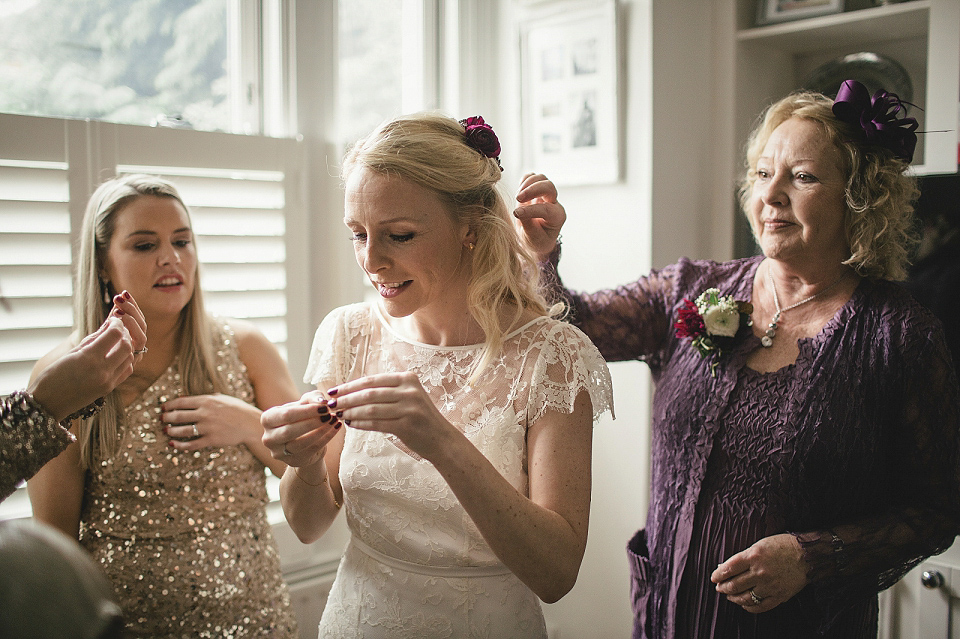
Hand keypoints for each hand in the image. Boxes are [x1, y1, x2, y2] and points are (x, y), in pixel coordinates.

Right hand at [30, 295, 145, 421]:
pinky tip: (115, 355)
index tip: (113, 319)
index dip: (116, 324)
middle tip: (117, 329)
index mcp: (89, 359)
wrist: (47, 404)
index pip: (115, 334)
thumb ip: (92, 339)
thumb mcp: (71, 353)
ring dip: (126, 347)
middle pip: (126, 346)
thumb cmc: (52, 376)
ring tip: (116, 341)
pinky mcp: (109, 389)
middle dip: (124, 334)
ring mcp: (108, 382)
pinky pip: (126, 371)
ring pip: (129, 358)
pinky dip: (125, 360)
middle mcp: (102, 371)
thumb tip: (108, 325)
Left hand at [162, 393, 262, 451]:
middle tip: (162, 420)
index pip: (181, 402)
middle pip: (178, 416)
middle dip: (166, 418)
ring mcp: (208, 427)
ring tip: (166, 431)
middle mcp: (205, 413)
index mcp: (207, 401)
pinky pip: (191, 444)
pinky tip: (174, 444)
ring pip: (182, 430)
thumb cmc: (237, 409)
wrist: (251, 423)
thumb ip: (203, 398)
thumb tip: (183, 398)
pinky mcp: (211, 440)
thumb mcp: (221, 398)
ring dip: (171, 431)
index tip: (163, 408)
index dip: (169, 405)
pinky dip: (180, 445)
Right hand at [261, 392, 341, 465]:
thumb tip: (321, 402)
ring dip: (321, 431)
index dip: (306, 411)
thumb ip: (312, 398)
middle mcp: (269, 438)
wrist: (302, 438)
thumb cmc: (301, 416)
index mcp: (268, 419)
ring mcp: (279, 452)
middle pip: (290, 430)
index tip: (324, 406)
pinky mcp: (294, 461)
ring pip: (301, 443)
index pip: (286, 415)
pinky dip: (326, 438)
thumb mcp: (304, 403)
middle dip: (313, 422)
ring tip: (334, 420)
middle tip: (330, 414)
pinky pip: (312, 449)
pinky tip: (336, 428)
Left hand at [327, 372, 454, 460]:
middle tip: (330, 404)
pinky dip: (361, 424)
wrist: (442, 439)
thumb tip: (354, 390)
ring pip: (371, 409)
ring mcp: (409, 408)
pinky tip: (351, 424)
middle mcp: (410, 391)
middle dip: (346, 399)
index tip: (333, 391)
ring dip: (351, 412)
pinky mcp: (407, 425)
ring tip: (338, 415)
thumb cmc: (420, 418)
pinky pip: (377, 423)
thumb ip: (387, 390)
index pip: (372, 380)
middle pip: (369, 393)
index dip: (350, 386)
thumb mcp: (409, 397)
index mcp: (408, 379)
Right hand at [513, 173, 566, 259]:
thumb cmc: (536, 241)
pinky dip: (525, 180)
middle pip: (549, 186)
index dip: (530, 210)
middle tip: (518, 198)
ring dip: (528, 184)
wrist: (536, 239)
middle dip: (533, 190)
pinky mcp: (536, 190)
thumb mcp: (532, 238)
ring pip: (542, 178)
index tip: (516, 214)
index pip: (546, 209)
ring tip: (517, 196)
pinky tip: (518, 190)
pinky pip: (533, 177)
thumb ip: (527, 224)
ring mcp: (546, 195)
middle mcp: (554, 203)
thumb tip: (518, 211)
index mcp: (557, 217)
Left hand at [711, 533, 808, 612]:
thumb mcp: (759, 545)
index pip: (729, 568)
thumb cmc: (782, 546)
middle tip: (719, 587)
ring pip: (745, 597)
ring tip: (729, 596)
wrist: (807, 555)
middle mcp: (760, 572)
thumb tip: (726, 567)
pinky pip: (760, 606)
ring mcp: (769, 586)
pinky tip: (745, 604)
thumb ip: (743, 557)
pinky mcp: (779, 596)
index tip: (714, 578)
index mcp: (753, 556)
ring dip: (734, 598)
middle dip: (723, 587)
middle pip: (734, 584)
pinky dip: (749, 607)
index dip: (718, 575)